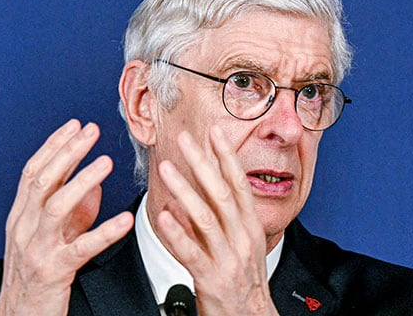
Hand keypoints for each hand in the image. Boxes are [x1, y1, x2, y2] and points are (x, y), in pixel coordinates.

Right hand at [0, 119, 133, 315]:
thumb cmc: (36, 277)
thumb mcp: (49, 237)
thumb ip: (70, 210)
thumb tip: (93, 183)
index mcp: (21, 216)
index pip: (33, 171)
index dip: (54, 146)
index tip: (75, 125)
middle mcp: (24, 228)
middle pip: (43, 181)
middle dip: (67, 152)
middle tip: (91, 131)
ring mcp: (37, 250)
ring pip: (56, 207)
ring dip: (81, 181)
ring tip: (105, 162)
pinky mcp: (53, 272)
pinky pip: (81, 248)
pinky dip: (104, 232)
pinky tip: (124, 221)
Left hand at [156, 124, 278, 315]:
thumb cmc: (240, 282)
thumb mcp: (236, 244)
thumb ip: (214, 219)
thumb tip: (188, 195)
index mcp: (248, 226)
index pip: (238, 183)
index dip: (226, 156)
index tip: (214, 130)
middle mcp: (242, 238)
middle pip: (221, 193)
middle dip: (203, 162)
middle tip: (184, 137)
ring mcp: (228, 258)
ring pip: (206, 218)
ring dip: (185, 190)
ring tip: (166, 168)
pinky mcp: (212, 279)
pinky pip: (192, 253)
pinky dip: (178, 234)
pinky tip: (163, 216)